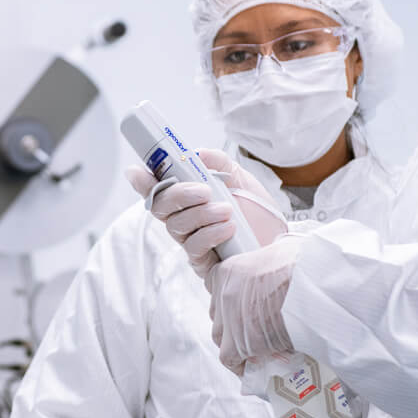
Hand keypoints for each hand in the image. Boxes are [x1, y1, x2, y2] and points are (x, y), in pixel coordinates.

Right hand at [125, 148, 283, 279]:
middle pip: (160, 207)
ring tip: (227, 210)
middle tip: (204, 190)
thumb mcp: (242, 179)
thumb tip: (196, 153)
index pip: (157, 188)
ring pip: (175, 226)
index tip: (136, 171)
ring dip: (201, 214)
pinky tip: (229, 228)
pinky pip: (193, 247)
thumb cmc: (258, 215)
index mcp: (188, 198)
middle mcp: (184, 219)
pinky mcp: (201, 263)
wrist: (282, 245)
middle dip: (178, 195)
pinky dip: (210, 233)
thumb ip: (218, 163)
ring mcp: (190, 242)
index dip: (142, 181)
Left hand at [208, 237, 301, 374]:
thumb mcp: (279, 253)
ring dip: (235, 346)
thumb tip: (280, 270)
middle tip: (251, 332)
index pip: (214, 286)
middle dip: (230, 326)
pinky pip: (230, 359)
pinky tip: (255, 368)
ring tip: (255, 352)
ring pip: (221, 339)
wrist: (313, 283)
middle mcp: (223, 294)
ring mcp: (229, 319)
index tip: (240, 308)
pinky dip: (240, 366)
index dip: (227, 301)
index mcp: (229, 269)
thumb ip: (269, 264)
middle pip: (217, 315)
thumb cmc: (306, 265)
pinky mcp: (239, 342)